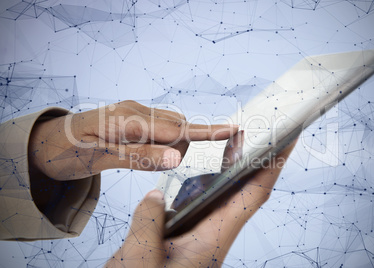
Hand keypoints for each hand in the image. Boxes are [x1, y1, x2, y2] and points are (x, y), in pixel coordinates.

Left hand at [28, 100, 237, 180]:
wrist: (45, 143)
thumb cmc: (65, 151)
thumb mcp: (99, 158)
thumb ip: (139, 156)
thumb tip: (176, 159)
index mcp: (125, 118)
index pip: (174, 128)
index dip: (205, 131)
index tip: (231, 130)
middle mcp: (134, 111)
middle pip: (178, 127)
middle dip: (177, 148)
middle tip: (149, 163)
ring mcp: (134, 113)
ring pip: (171, 127)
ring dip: (169, 146)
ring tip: (139, 157)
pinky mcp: (134, 118)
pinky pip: (160, 128)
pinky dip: (161, 142)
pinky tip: (144, 150)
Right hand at [105, 140, 295, 266]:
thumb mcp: (141, 259)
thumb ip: (148, 222)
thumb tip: (155, 197)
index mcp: (213, 242)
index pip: (252, 196)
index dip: (271, 167)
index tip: (286, 142)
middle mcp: (214, 238)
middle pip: (244, 193)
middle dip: (257, 162)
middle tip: (261, 132)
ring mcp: (202, 240)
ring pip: (221, 200)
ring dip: (230, 173)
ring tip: (233, 146)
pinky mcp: (187, 241)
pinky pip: (200, 208)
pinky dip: (202, 187)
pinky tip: (195, 177)